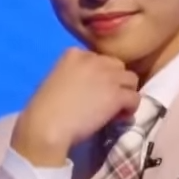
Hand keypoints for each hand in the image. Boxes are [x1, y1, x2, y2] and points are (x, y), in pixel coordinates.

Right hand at [10, 49, 140, 166]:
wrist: (46, 125)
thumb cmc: (44, 109)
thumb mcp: (58, 80)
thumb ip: (76, 76)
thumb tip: (91, 87)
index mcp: (74, 53)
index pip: (99, 59)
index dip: (100, 76)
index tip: (94, 92)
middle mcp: (93, 59)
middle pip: (118, 66)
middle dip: (116, 82)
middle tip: (107, 100)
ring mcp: (107, 76)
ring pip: (131, 79)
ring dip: (126, 93)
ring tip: (116, 109)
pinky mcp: (116, 95)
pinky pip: (135, 98)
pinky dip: (130, 108)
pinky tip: (119, 118)